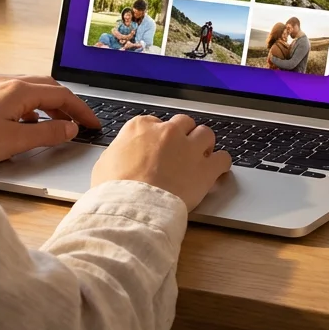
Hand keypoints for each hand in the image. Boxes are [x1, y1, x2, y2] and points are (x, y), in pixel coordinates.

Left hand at [0, 76, 99, 165]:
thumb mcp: (15, 141)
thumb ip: (48, 134)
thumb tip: (70, 129)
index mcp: (19, 90)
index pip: (61, 95)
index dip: (81, 111)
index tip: (93, 124)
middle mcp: (7, 82)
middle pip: (48, 88)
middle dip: (68, 105)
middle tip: (80, 123)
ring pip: (31, 91)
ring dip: (49, 106)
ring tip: (58, 126)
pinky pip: (16, 96)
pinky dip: (31, 108)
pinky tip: (27, 125)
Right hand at [92, 115, 230, 209]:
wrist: (133, 207)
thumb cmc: (115, 189)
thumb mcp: (105, 163)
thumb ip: (120, 152)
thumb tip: (122, 155)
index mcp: (141, 127)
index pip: (154, 122)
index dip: (157, 137)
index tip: (158, 147)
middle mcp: (168, 132)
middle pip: (183, 123)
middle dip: (183, 136)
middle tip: (180, 151)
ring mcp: (189, 148)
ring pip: (206, 134)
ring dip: (204, 144)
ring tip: (200, 157)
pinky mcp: (206, 168)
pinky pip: (223, 158)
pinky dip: (221, 163)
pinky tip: (217, 170)